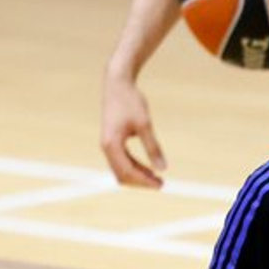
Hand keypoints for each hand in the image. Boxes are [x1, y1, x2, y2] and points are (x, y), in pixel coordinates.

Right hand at [100, 73, 166, 187]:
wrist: (117, 84)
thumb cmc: (130, 101)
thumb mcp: (145, 125)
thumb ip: (153, 148)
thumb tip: (163, 169)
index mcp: (111, 144)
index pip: (127, 171)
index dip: (144, 181)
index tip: (160, 185)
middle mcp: (106, 147)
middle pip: (122, 175)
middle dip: (140, 182)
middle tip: (160, 184)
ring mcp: (108, 144)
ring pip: (121, 170)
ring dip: (138, 176)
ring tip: (157, 178)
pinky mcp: (112, 141)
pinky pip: (121, 161)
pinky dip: (134, 167)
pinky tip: (148, 168)